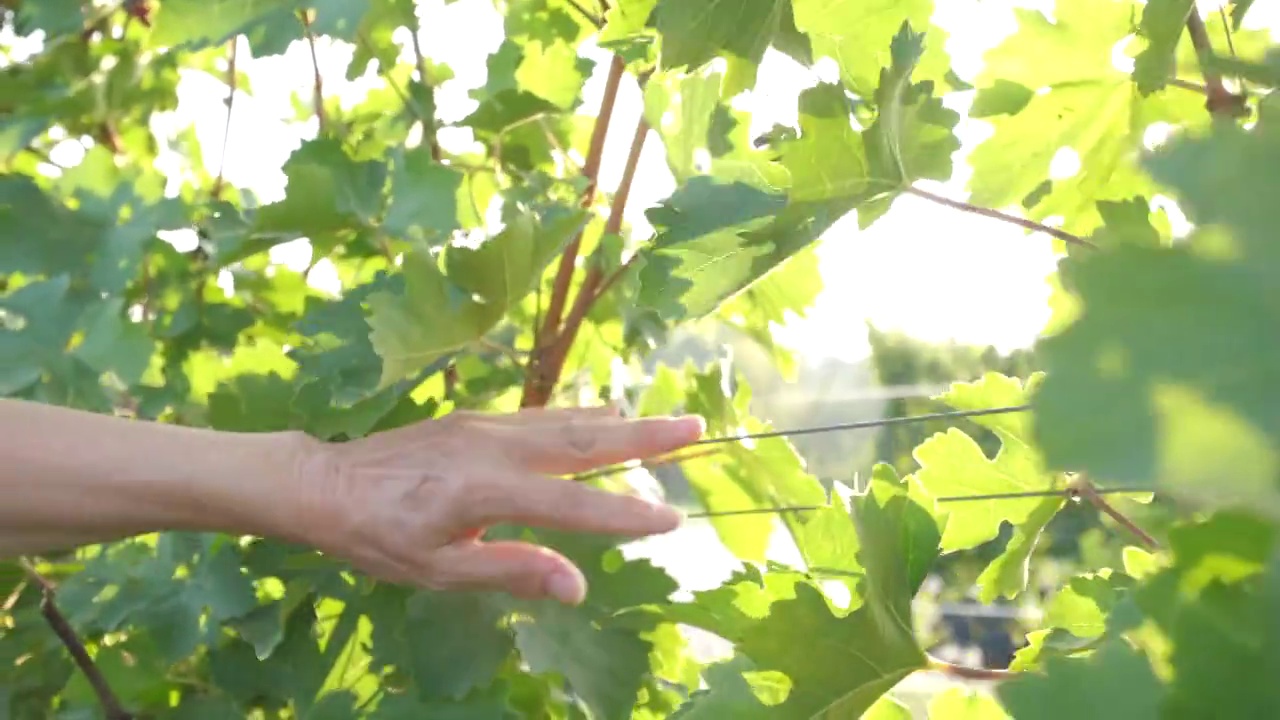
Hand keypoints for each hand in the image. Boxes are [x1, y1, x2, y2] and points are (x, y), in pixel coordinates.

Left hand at [293, 406, 703, 604]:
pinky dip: (579, 416)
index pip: (572, 507)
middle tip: (697, 427)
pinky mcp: (475, 419)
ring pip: (565, 422)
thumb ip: (511, 570)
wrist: (324, 483)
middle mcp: (493, 449)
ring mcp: (485, 427)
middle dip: (645, 438)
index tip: (672, 518)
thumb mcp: (438, 570)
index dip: (623, 515)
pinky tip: (600, 416)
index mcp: (485, 491)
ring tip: (665, 422)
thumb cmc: (376, 538)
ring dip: (620, 423)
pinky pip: (540, 416)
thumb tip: (578, 587)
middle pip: (583, 443)